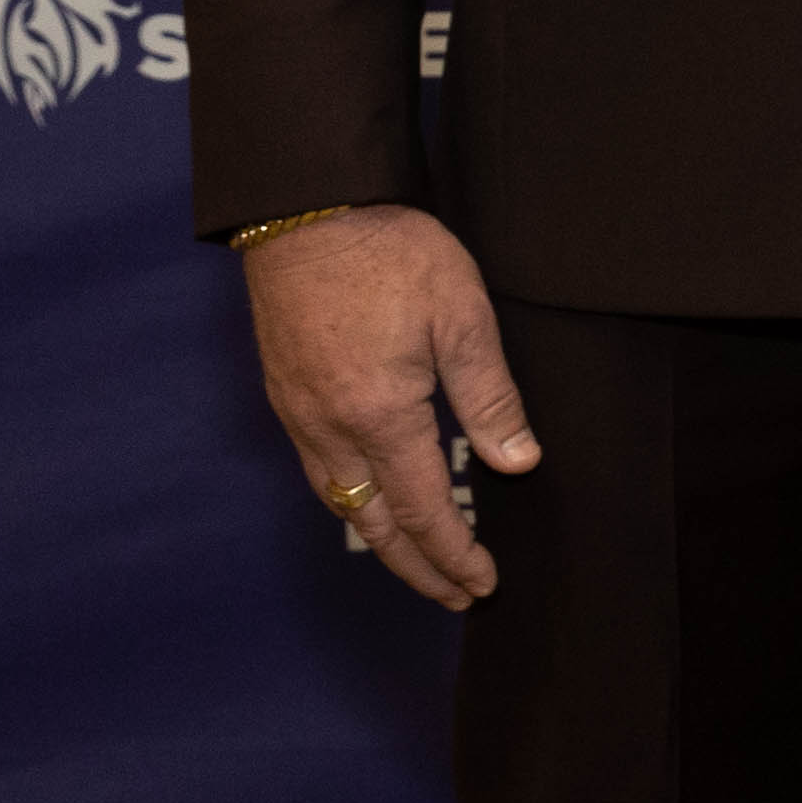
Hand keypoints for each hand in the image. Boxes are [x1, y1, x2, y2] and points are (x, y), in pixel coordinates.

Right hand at [243, 204, 537, 610]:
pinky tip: (368, 497)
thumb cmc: (391, 254)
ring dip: (380, 539)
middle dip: (417, 566)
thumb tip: (518, 465)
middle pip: (374, 523)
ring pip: (339, 501)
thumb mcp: (463, 317)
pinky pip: (317, 469)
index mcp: (381, 416)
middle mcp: (330, 428)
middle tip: (454, 594)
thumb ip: (490, 398)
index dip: (454, 553)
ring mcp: (299, 412)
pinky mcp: (283, 391)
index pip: (424, 510)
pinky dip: (348, 501)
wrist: (305, 208)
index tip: (482, 583)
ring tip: (416, 559)